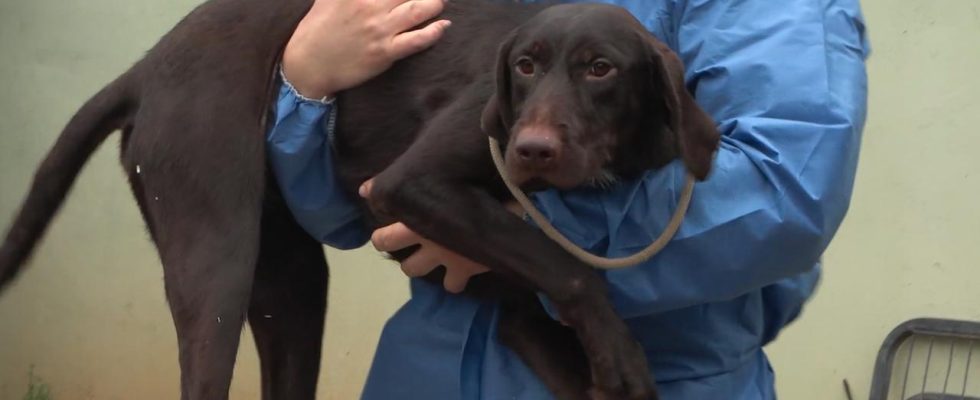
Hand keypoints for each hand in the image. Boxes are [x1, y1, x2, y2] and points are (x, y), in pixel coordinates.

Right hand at [283, 0, 450, 98]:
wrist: (308, 65)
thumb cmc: (317, 29)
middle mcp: (370, 6)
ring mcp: (379, 30)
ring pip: (419, 10)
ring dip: (435, 3)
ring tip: (440, 2)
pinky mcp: (385, 52)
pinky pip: (417, 40)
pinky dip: (434, 32)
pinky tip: (443, 25)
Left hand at [359, 180, 524, 292]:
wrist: (513, 214)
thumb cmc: (484, 186)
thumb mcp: (454, 176)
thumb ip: (417, 178)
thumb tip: (366, 188)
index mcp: (418, 210)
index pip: (383, 213)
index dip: (381, 212)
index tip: (389, 208)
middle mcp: (423, 235)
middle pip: (385, 244)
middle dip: (390, 241)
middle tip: (402, 233)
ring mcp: (441, 256)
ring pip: (411, 269)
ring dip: (418, 262)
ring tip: (428, 251)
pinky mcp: (463, 271)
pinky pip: (452, 285)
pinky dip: (454, 280)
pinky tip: (460, 269)